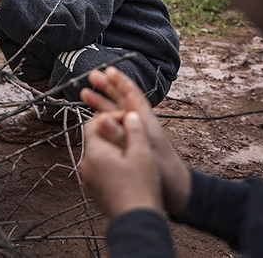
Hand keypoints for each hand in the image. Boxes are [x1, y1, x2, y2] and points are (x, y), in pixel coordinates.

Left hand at [80, 111, 162, 218]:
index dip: (112, 117)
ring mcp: (88, 179)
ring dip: (112, 149)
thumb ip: (134, 130)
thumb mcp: (142, 153)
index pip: (94, 123)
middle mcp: (86, 164)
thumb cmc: (140, 188)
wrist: (136, 221)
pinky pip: (99, 170)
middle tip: (132, 135)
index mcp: (94, 152)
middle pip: (95, 138)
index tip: (128, 120)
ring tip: (132, 153)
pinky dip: (110, 165)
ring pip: (97, 155)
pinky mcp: (93, 190)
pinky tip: (127, 170)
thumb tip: (129, 115)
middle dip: (112, 133)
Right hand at [81, 67, 190, 216]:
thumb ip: (120, 135)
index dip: (120, 82)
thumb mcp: (139, 152)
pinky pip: (117, 126)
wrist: (178, 192)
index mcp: (145, 123)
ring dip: (101, 103)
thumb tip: (102, 119)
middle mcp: (141, 125)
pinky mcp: (133, 145)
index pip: (132, 96)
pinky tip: (96, 119)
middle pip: (122, 101)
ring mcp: (137, 135)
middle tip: (91, 76)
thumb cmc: (163, 173)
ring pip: (117, 113)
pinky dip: (105, 119)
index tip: (107, 71)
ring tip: (84, 94)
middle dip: (107, 88)